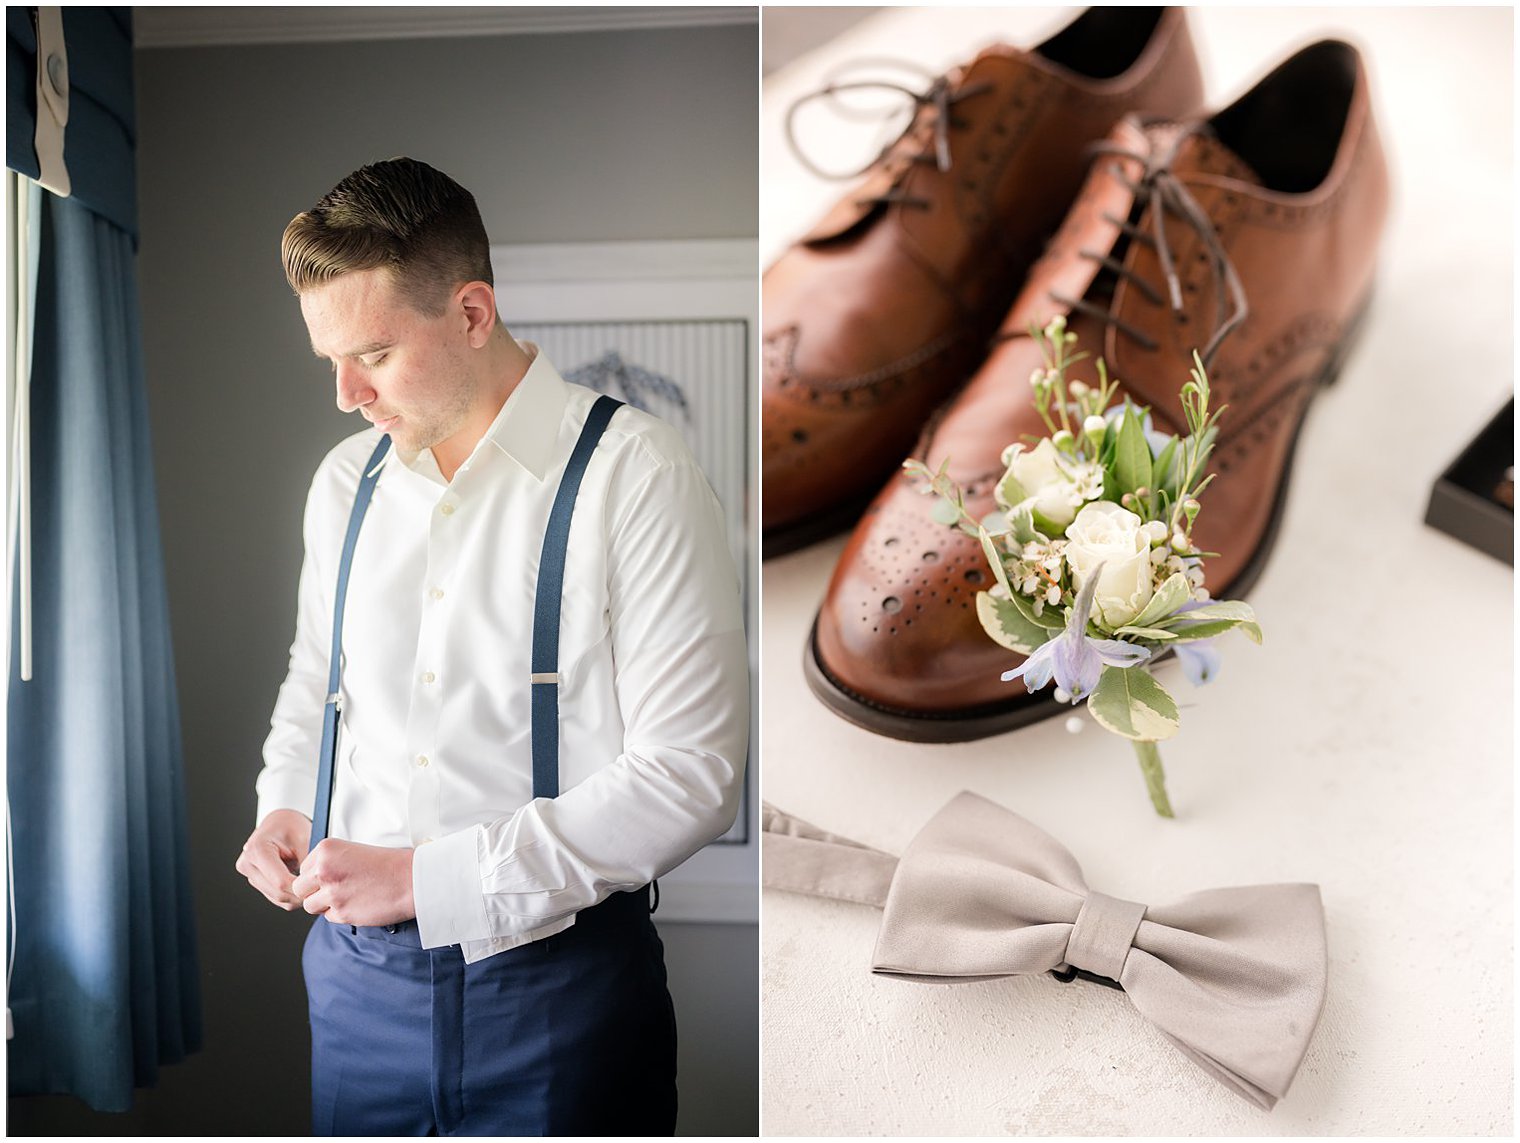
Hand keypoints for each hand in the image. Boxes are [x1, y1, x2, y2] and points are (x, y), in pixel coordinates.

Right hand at [236, 808, 311, 910]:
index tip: (317, 887)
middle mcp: (248, 864)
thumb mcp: (304, 838)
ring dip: (295, 896)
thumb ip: (307, 861)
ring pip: (277, 898)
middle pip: (277, 893)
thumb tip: (314, 884)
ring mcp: (250, 874)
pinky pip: (275, 897)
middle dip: (299, 894)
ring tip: (310, 883)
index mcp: (257, 850)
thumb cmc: (291, 826)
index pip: (280, 881)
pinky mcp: (255, 881)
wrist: (280, 823)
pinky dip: (290, 895)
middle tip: (319, 888)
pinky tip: (301, 884)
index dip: (301, 888)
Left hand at [292, 839, 415, 927]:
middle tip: (334, 890)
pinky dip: (340, 913)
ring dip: (325, 905)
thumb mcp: (353, 851)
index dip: (316, 876)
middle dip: (313, 892)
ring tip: (347, 896)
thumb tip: (311, 880)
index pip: (303, 868)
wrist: (411, 878)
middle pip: (300, 888)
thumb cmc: (388, 864)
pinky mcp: (341, 912)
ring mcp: (332, 892)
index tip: (332, 877)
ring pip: (310, 905)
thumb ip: (328, 863)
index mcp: (326, 850)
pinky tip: (357, 903)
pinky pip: (328, 917)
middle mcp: (324, 870)